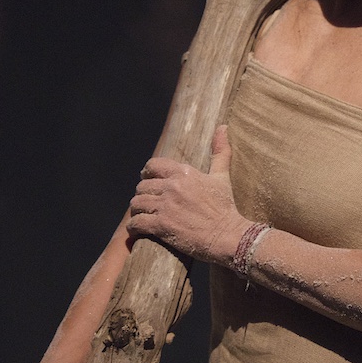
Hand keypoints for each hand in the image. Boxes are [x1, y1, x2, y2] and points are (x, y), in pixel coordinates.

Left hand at [127, 126, 248, 264]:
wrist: (228, 235)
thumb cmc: (226, 207)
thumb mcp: (222, 176)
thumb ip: (220, 151)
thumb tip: (223, 127)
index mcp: (184, 173)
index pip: (153, 165)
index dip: (147, 173)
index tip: (148, 179)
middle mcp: (172, 187)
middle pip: (142, 186)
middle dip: (143, 194)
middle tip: (147, 202)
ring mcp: (165, 206)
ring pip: (136, 204)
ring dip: (137, 210)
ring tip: (142, 215)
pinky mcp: (161, 226)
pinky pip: (136, 223)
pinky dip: (133, 227)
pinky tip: (137, 230)